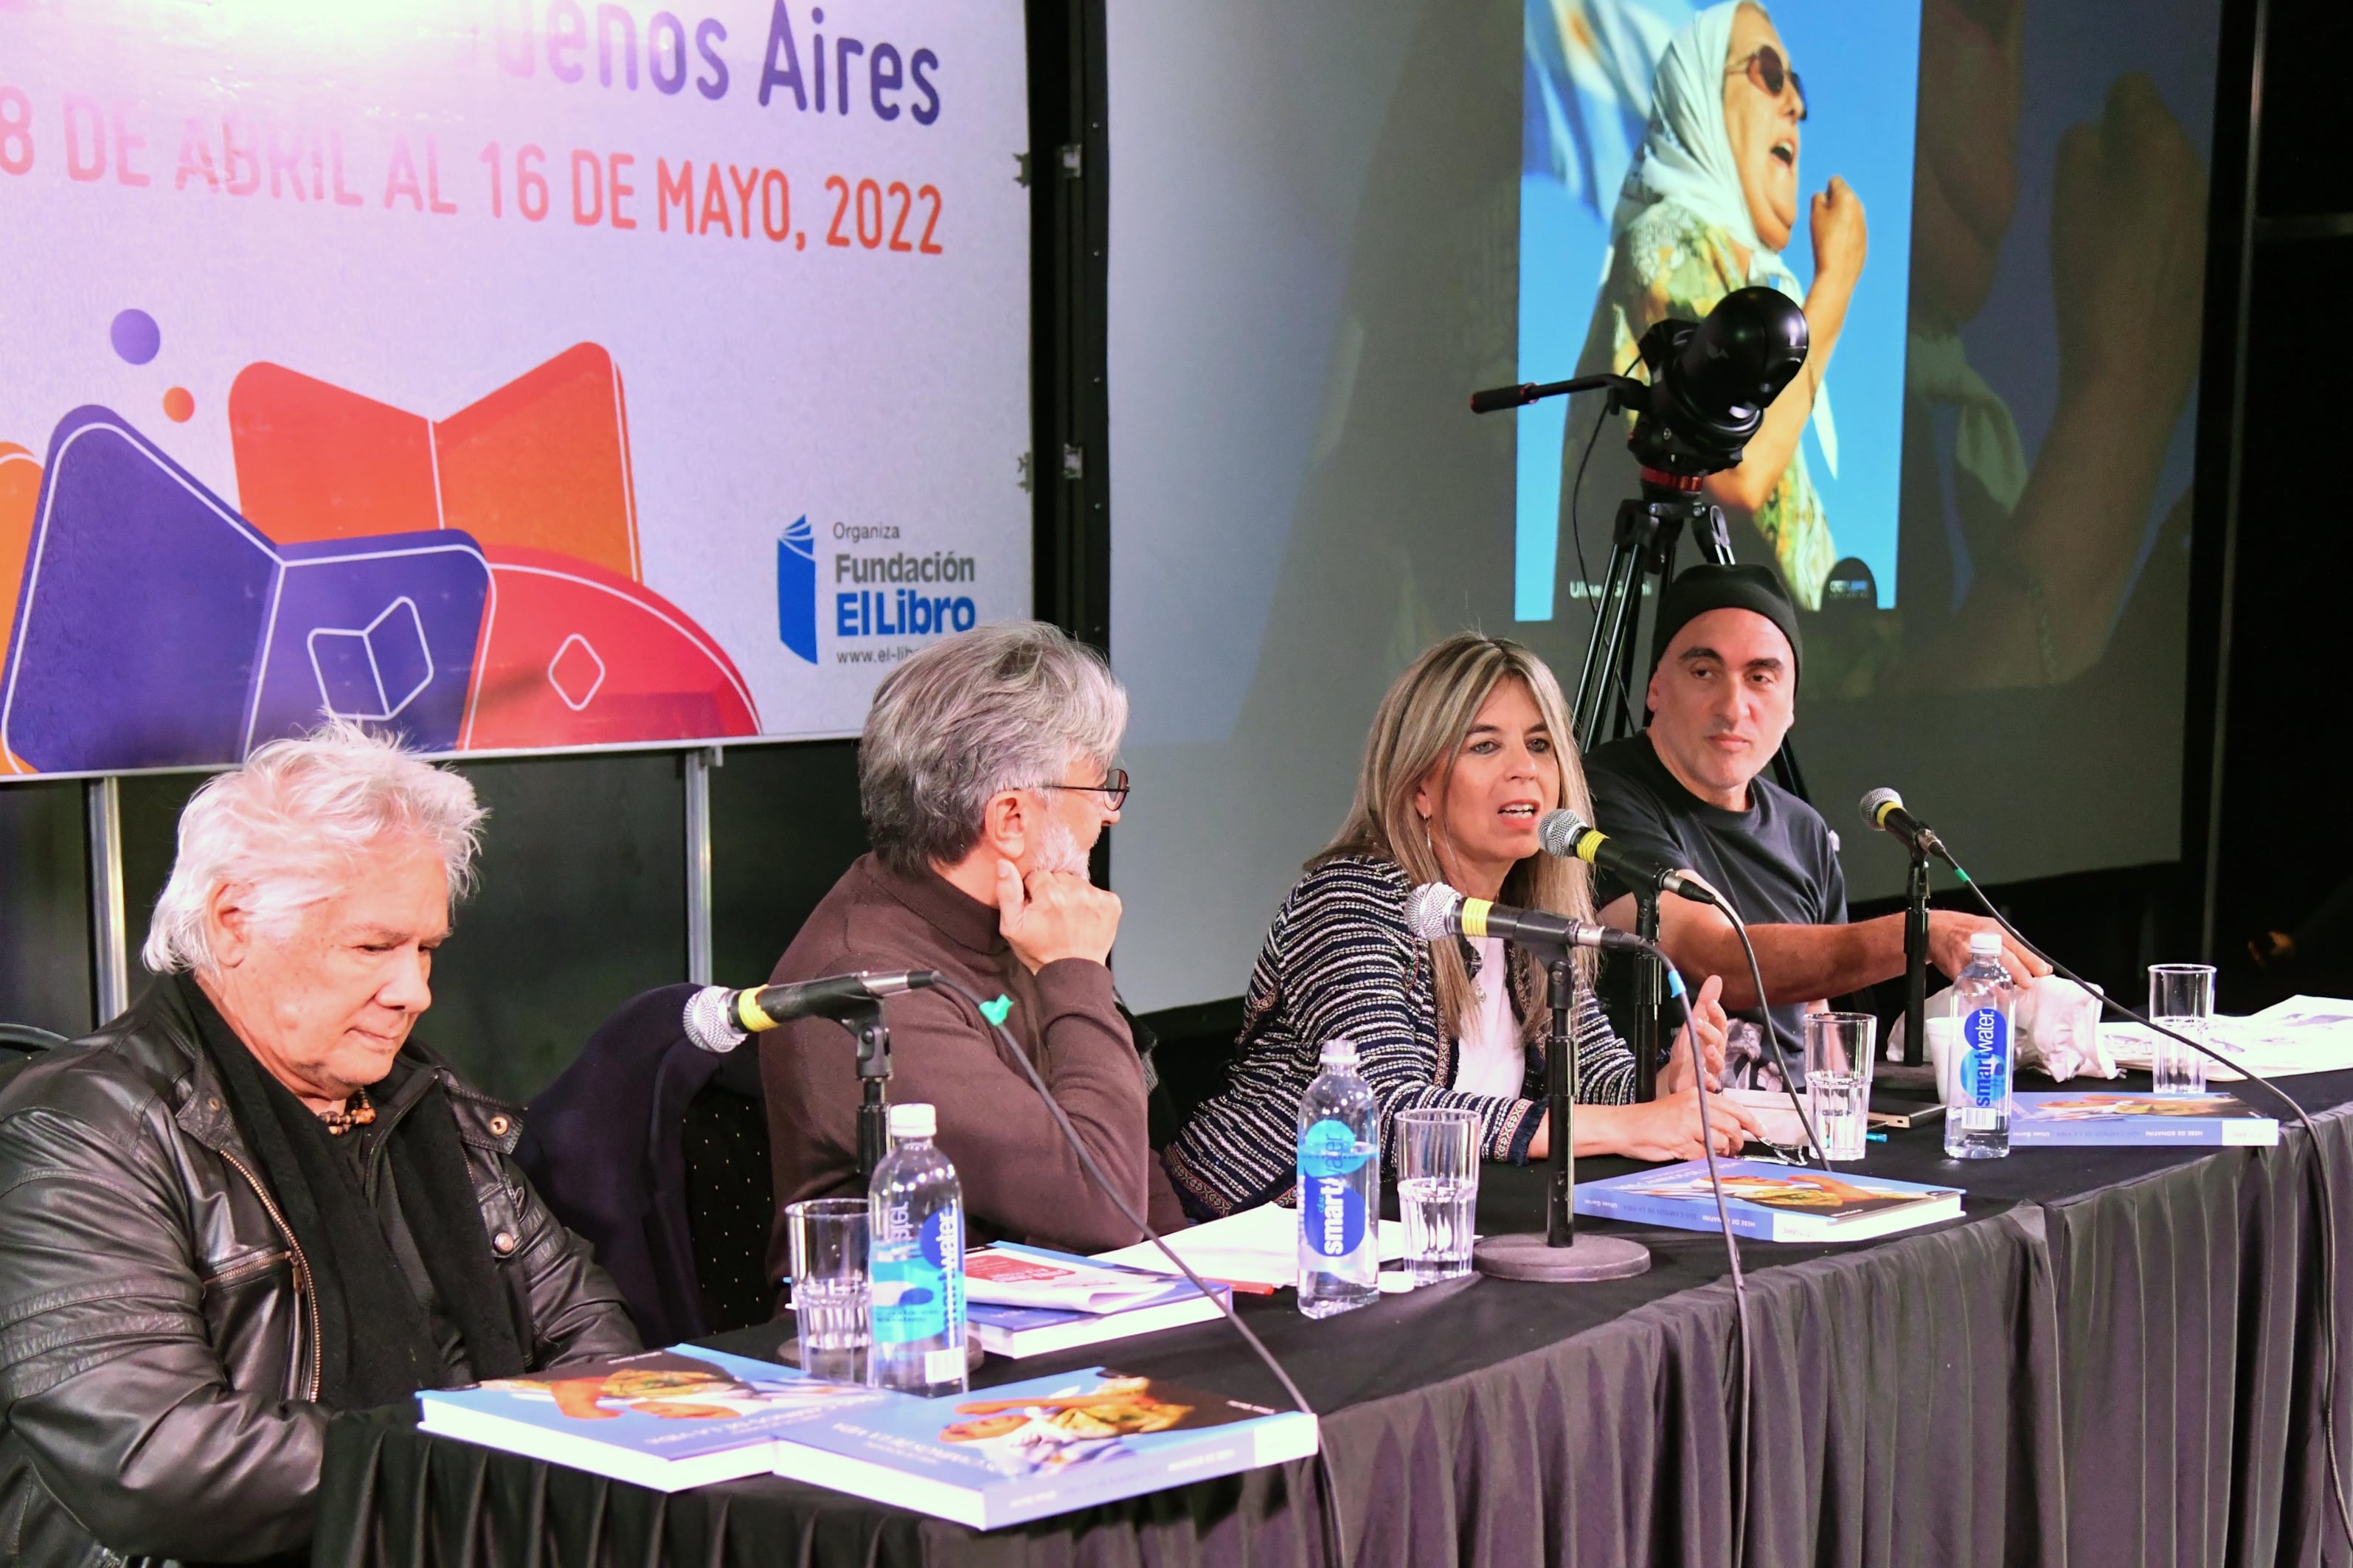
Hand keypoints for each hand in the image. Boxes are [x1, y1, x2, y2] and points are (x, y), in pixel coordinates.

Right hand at [994, 862, 1120, 972]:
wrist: (1072, 974)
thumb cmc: (1040, 952)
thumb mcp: (1012, 927)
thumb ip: (1007, 892)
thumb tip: (1004, 865)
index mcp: (1049, 893)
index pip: (1038, 875)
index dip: (1035, 892)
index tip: (1038, 908)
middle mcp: (1075, 891)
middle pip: (1059, 876)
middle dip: (1054, 890)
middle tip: (1053, 914)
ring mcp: (1096, 897)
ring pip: (1078, 882)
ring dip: (1073, 895)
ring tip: (1069, 918)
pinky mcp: (1112, 904)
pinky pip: (1097, 891)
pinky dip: (1091, 902)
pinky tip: (1084, 919)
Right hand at [1599, 1086, 1760, 1161]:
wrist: (1627, 1127)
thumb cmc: (1653, 1119)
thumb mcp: (1681, 1107)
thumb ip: (1704, 1113)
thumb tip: (1731, 1127)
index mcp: (1696, 1096)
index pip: (1733, 1107)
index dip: (1751, 1121)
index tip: (1761, 1131)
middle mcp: (1694, 1107)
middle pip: (1731, 1126)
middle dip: (1737, 1141)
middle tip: (1735, 1149)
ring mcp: (1688, 1126)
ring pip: (1721, 1142)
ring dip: (1722, 1152)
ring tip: (1716, 1153)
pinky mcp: (1681, 1143)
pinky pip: (1704, 1155)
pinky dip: (1705, 1159)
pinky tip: (1697, 1156)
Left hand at [1656, 974, 1727, 1093]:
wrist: (1680, 1079)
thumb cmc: (1690, 1052)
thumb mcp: (1693, 1025)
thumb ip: (1703, 1004)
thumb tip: (1715, 978)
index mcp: (1714, 1038)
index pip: (1720, 1023)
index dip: (1717, 1014)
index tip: (1710, 1003)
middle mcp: (1716, 1053)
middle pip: (1719, 1041)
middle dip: (1710, 1031)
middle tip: (1699, 1022)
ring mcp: (1711, 1070)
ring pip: (1717, 1063)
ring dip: (1714, 1056)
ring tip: (1707, 1049)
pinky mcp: (1704, 1086)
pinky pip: (1711, 1086)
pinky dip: (1709, 1082)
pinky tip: (1705, 1077)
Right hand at [1808, 175, 1868, 291]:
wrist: (1838, 271)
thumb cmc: (1825, 242)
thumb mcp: (1814, 215)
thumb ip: (1817, 199)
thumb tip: (1823, 195)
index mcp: (1847, 197)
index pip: (1835, 181)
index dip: (1824, 191)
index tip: (1819, 206)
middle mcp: (1859, 206)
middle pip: (1843, 196)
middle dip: (1832, 204)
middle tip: (1821, 222)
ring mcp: (1863, 221)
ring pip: (1848, 212)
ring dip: (1838, 217)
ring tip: (1827, 235)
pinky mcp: (1864, 236)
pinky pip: (1852, 227)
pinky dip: (1844, 231)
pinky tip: (1836, 244)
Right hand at [1926, 910, 2048, 986]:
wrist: (1933, 930)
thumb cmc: (1962, 929)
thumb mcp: (1988, 927)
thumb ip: (2007, 942)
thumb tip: (2031, 961)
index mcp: (1992, 930)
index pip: (2016, 945)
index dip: (2031, 960)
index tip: (2043, 971)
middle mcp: (1980, 941)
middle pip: (2003, 957)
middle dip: (2018, 972)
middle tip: (2028, 984)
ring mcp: (1966, 955)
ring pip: (1986, 972)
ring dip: (1999, 986)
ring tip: (2008, 995)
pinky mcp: (1955, 968)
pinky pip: (1968, 983)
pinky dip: (1977, 993)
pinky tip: (1984, 999)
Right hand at [2050, 74, 2205, 414]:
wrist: (2133, 371)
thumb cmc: (2092, 285)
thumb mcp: (2068, 209)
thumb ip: (2077, 156)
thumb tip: (2089, 135)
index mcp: (2159, 150)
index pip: (2134, 91)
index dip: (2103, 111)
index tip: (2079, 149)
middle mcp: (2193, 173)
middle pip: (2155, 134)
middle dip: (2119, 150)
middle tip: (2079, 191)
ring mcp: (2204, 215)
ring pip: (2165, 177)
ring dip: (2132, 188)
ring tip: (2097, 230)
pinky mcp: (2203, 255)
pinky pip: (2172, 216)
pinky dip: (2146, 224)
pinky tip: (2121, 264)